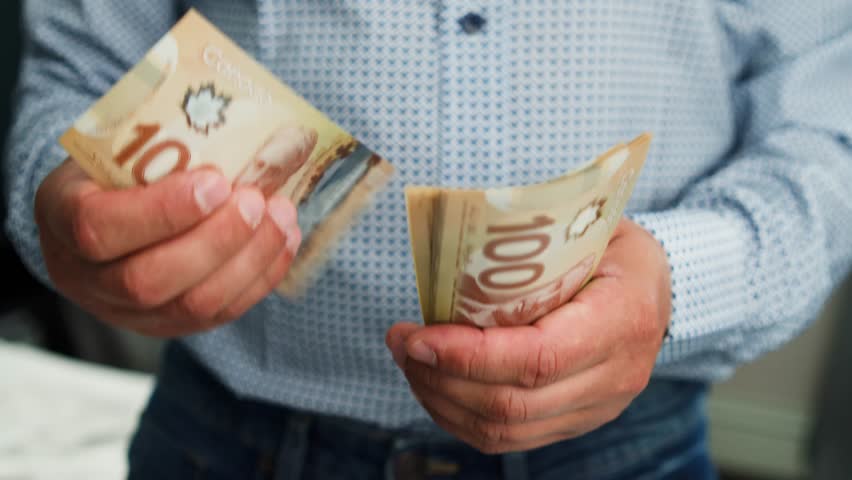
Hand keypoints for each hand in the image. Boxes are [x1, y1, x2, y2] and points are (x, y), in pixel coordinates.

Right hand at [35, 159, 300, 336]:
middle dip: (217, 240)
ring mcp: (128, 311)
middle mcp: (87, 277)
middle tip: (257, 201)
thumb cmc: (116, 169)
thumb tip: (234, 117)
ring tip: (281, 217)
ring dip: (249, 260)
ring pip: (193, 306)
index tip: (216, 182)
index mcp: (61, 219)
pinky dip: (261, 278)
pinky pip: (220, 315)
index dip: (163, 211)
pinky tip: (284, 240)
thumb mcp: (114, 144)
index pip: (100, 229)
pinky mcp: (170, 325)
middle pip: (150, 280)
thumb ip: (154, 143)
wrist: (104, 210)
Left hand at [387, 218, 670, 453]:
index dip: (469, 356)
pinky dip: (460, 418)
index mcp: (622, 319)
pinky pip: (510, 439)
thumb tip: (452, 254)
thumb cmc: (615, 248)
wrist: (660, 289)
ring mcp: (598, 407)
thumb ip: (533, 245)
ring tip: (410, 362)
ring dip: (443, 401)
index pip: (538, 358)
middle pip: (514, 403)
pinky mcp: (577, 421)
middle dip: (441, 378)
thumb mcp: (587, 228)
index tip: (417, 336)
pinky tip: (435, 387)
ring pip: (506, 431)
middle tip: (401, 343)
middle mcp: (616, 375)